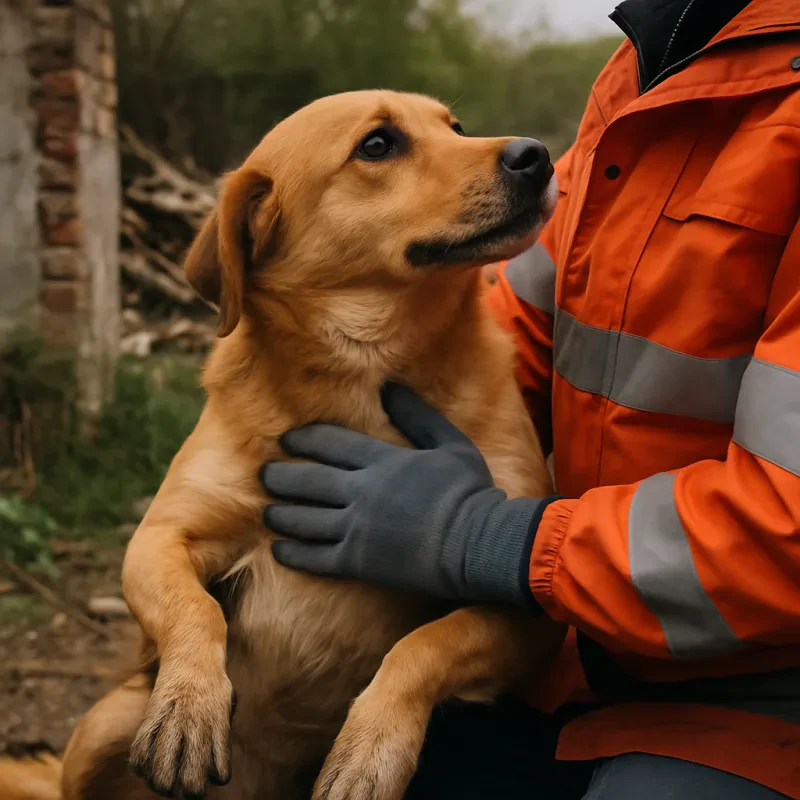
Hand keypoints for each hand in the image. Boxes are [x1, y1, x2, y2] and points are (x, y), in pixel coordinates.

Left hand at [260, 383, 553, 606]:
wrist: (478, 544)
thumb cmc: (468, 491)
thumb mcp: (450, 442)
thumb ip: (417, 416)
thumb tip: (390, 389)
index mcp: (382, 461)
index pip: (330, 444)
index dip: (304, 440)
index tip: (287, 440)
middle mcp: (362, 492)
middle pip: (308, 481)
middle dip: (281, 476)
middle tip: (266, 474)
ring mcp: (357, 529)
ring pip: (305, 519)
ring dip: (281, 514)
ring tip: (268, 511)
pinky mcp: (359, 562)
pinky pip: (317, 557)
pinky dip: (294, 553)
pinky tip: (279, 549)